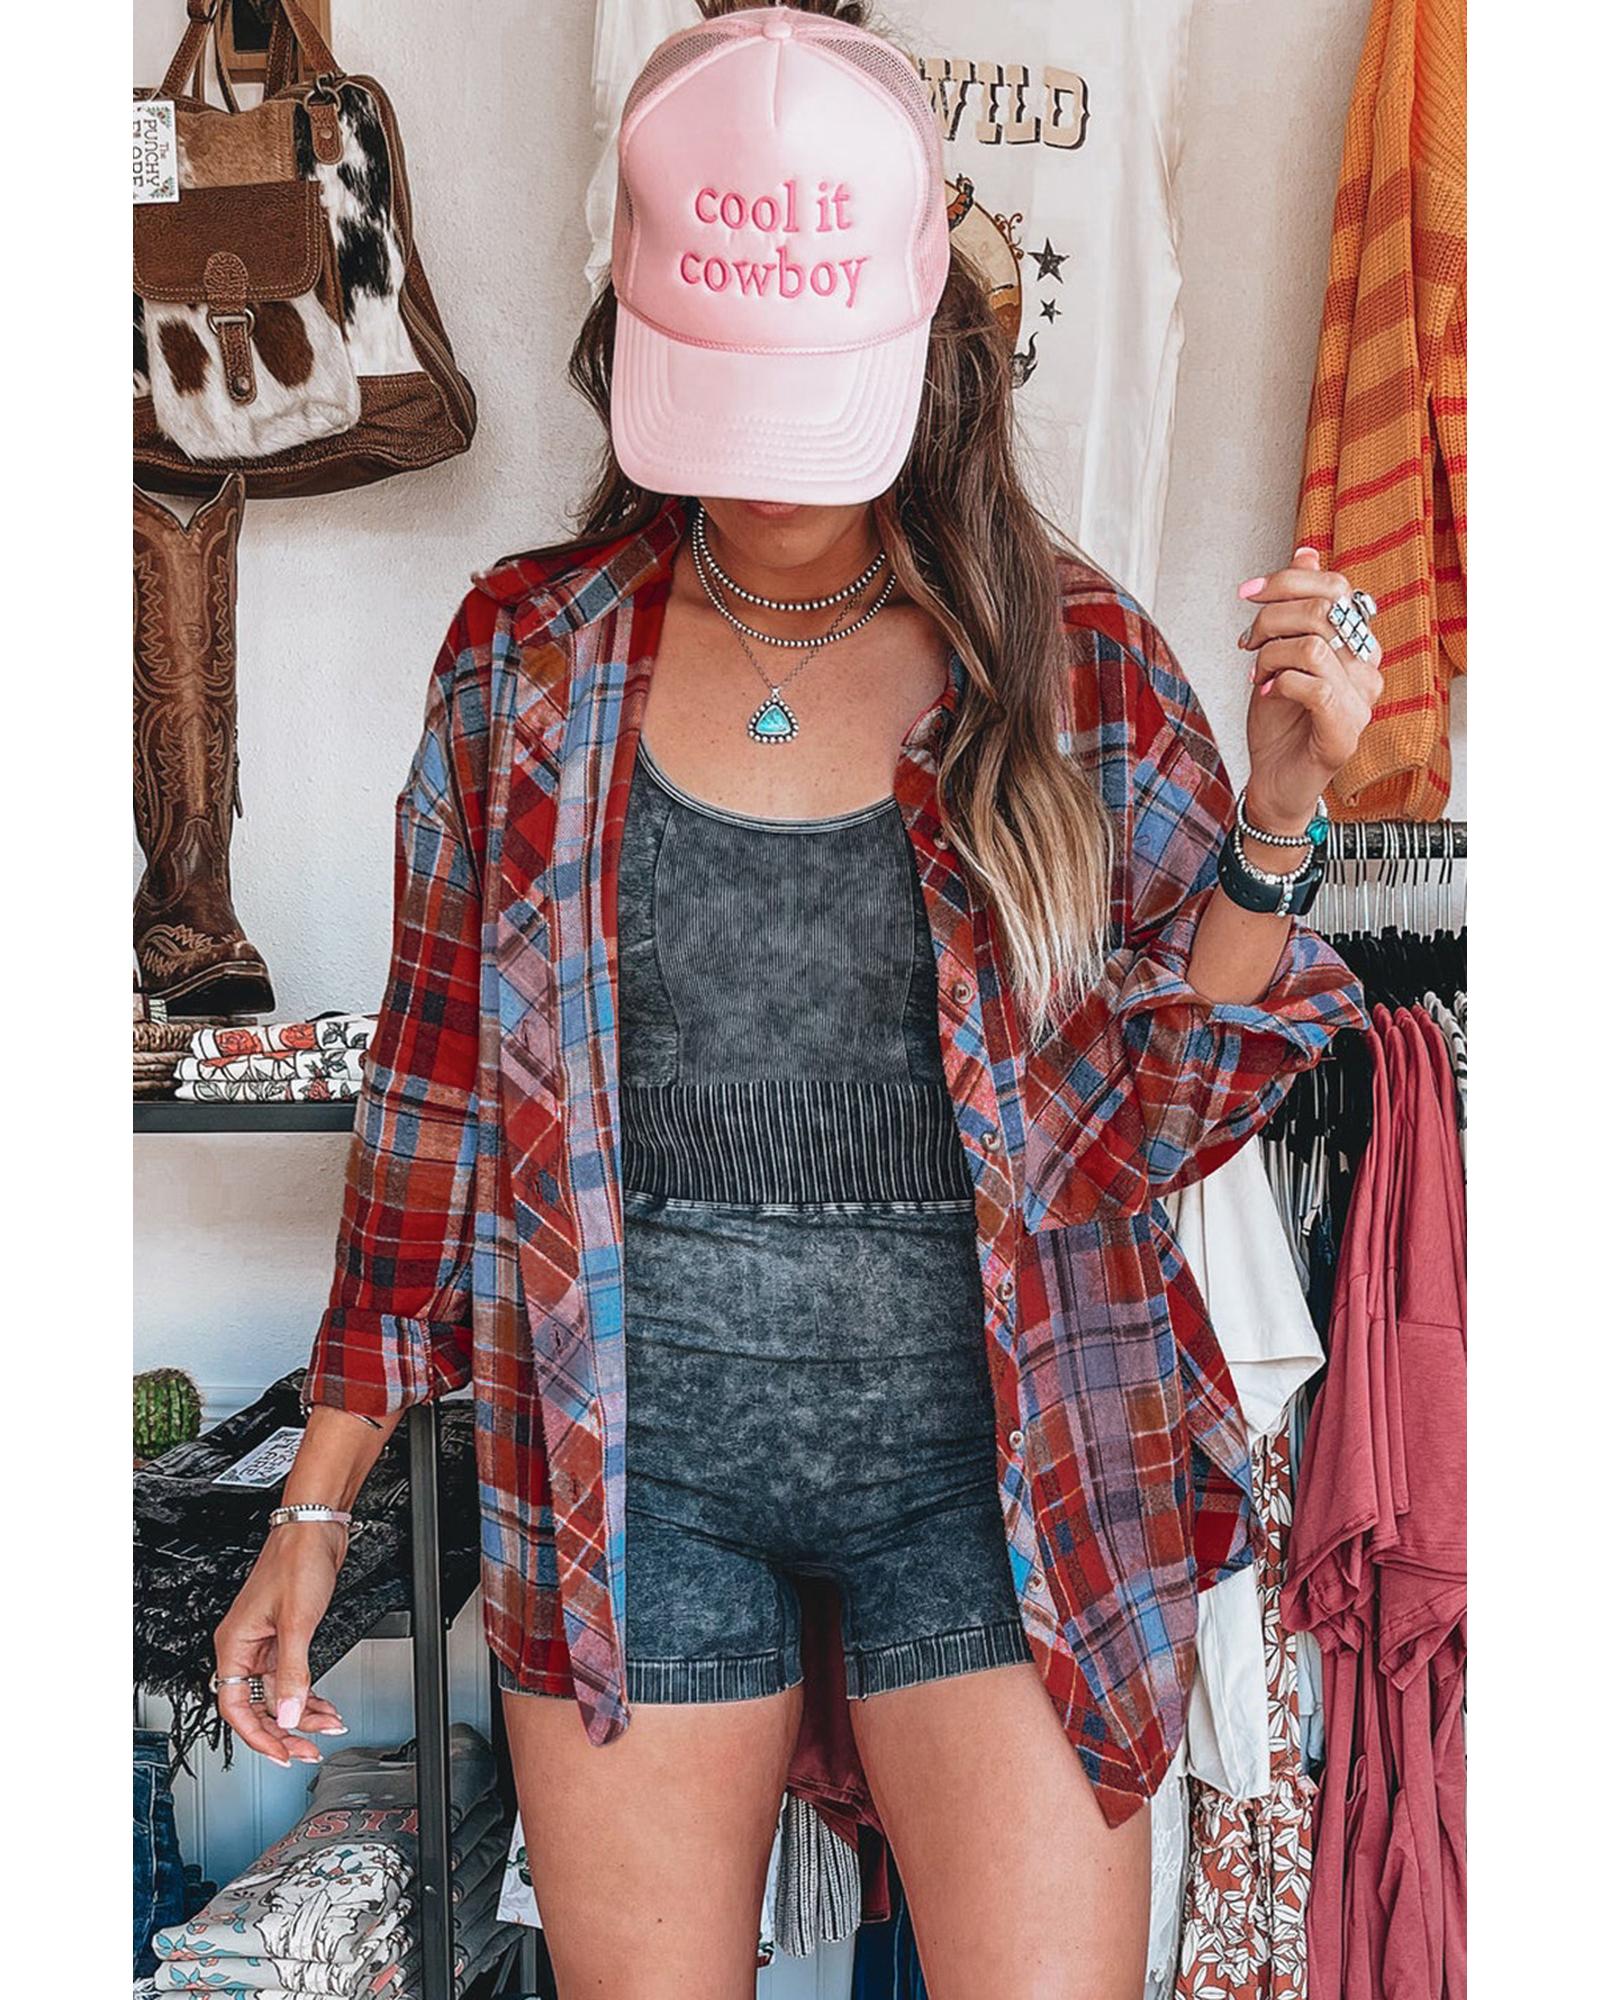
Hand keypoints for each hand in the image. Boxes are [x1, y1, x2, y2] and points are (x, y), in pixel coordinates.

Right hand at [212, 1523, 348, 1765]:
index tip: (281, 1753)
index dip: (257, 1736)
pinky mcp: (285, 1635)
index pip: (235, 1707)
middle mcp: (246, 1646)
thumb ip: (292, 1672)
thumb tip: (288, 1714)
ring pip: (278, 1693)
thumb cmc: (297, 1561)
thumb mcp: (296, 1622)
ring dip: (302, 1712)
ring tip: (327, 1726)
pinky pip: (291, 1677)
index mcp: (235, 1644)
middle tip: (308, 1749)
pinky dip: (308, 1692)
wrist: (315, 1530)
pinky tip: (324, 1705)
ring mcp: (266, 1642)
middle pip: (258, 1705)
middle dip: (285, 1729)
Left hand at [1235, 545, 1382, 828]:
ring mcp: (1361, 700)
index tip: (1247, 592)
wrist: (1274, 780)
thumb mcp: (1278, 654)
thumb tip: (1307, 554)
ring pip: (1314, 645)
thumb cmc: (1280, 722)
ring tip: (1257, 674)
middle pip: (1323, 611)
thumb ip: (1294, 609)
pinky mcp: (1345, 730)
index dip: (1288, 581)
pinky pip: (1313, 685)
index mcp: (1354, 644)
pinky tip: (1268, 693)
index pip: (1336, 588)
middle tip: (1248, 643)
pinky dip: (1280, 682)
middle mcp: (1366, 668)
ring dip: (1270, 655)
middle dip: (1270, 619)